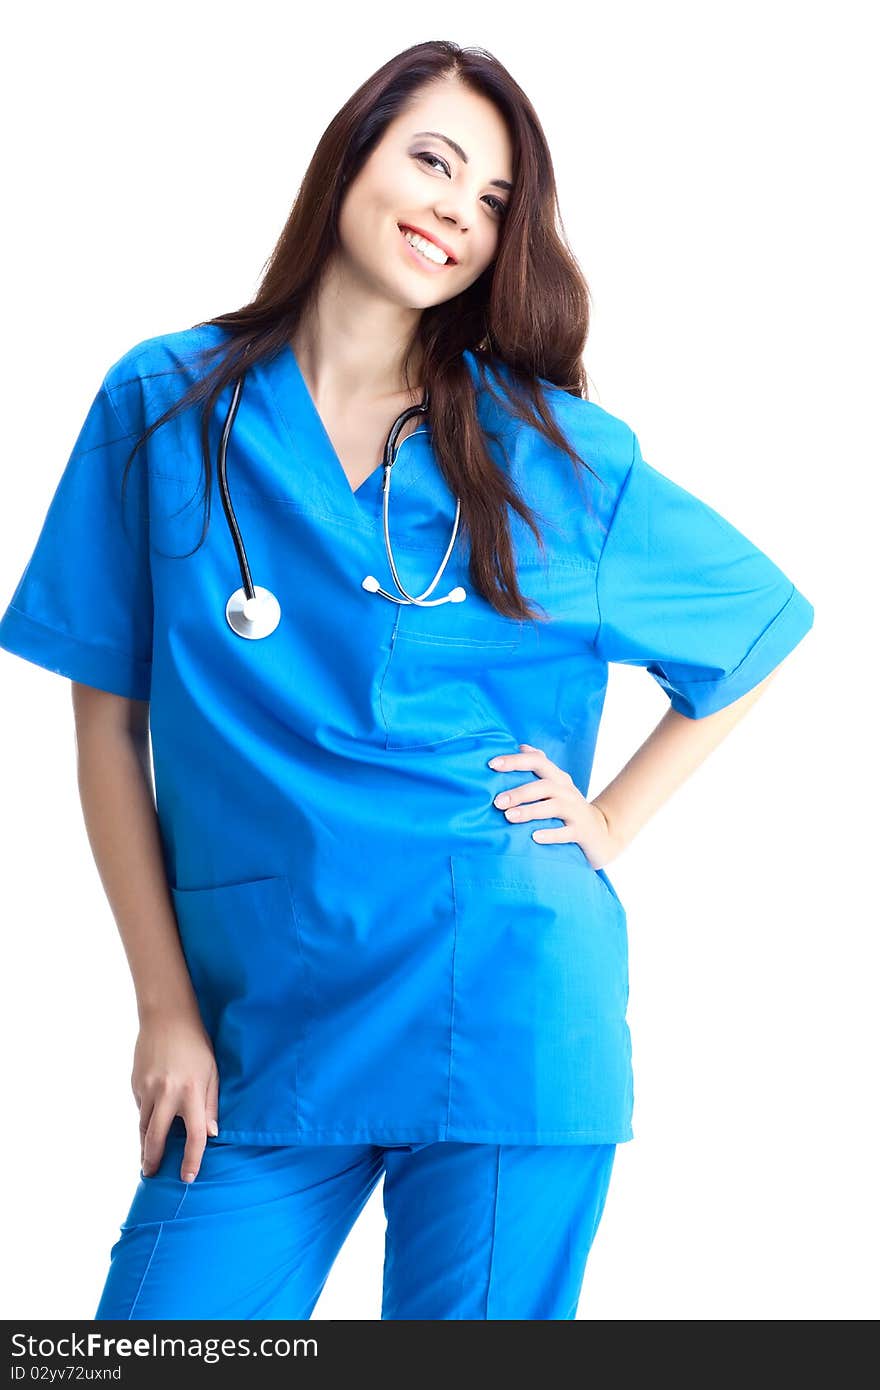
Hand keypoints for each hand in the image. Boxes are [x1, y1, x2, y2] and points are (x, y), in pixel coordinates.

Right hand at [132, 1010, 219, 1184]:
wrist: (167, 1017)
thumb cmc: (196, 1044)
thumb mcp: (212, 1071)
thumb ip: (211, 1104)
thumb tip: (212, 1134)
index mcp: (192, 1091)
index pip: (194, 1135)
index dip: (191, 1160)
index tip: (188, 1177)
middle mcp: (167, 1093)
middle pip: (156, 1138)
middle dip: (153, 1160)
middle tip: (152, 1174)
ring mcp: (148, 1089)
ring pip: (143, 1126)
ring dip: (144, 1145)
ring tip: (146, 1159)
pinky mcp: (135, 1083)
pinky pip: (140, 1108)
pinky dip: (145, 1117)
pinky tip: (150, 1120)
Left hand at [488, 743, 618, 868]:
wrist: (602, 833)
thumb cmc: (569, 808)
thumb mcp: (557, 785)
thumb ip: (541, 766)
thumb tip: (521, 746)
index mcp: (558, 778)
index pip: (537, 762)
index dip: (515, 761)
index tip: (492, 765)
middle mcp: (567, 792)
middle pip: (544, 786)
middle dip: (520, 792)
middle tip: (497, 801)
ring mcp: (576, 811)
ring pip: (554, 807)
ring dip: (530, 811)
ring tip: (509, 816)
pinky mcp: (581, 832)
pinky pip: (566, 833)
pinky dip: (551, 834)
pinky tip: (534, 837)